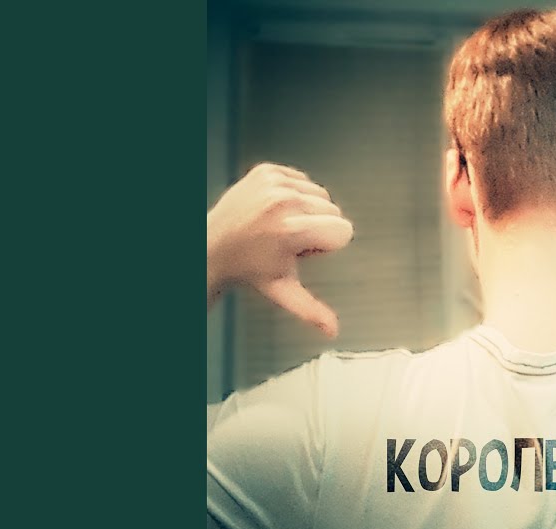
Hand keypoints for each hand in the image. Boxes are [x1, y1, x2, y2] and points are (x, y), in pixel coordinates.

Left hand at [207, 163, 353, 336]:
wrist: (212, 245)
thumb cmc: (248, 269)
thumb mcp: (281, 291)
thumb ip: (311, 310)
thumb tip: (332, 331)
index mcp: (291, 230)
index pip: (344, 231)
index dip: (327, 245)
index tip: (302, 251)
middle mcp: (283, 203)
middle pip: (335, 211)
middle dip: (318, 227)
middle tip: (288, 240)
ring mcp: (273, 184)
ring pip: (321, 194)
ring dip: (307, 210)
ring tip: (280, 224)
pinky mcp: (267, 171)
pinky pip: (303, 180)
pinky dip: (294, 193)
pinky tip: (274, 210)